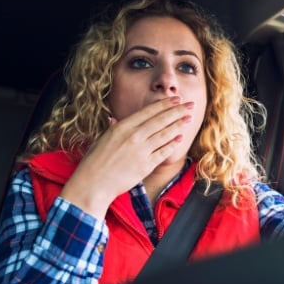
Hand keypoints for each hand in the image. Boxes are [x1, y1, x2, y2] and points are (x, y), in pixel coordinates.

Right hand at [60, 96, 194, 217]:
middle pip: (161, 120)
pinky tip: (180, 138)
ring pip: (165, 134)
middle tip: (190, 105)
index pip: (149, 112)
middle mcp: (134, 136)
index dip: (165, 105)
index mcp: (123, 127)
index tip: (176, 99)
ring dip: (179, 125)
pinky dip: (173, 144)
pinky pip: (163, 152)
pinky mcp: (146, 165)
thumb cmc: (95, 161)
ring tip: (188, 119)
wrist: (93, 183)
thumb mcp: (102, 139)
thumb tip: (114, 119)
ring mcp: (141, 151)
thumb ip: (113, 129)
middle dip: (178, 111)